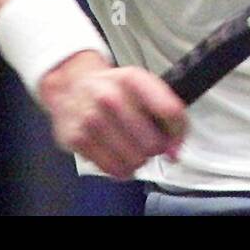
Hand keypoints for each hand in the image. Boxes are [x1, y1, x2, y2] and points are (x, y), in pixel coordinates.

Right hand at [38, 50, 188, 179]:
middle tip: (148, 141)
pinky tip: (118, 155)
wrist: (71, 87)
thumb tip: (174, 151)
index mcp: (132, 79)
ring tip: (131, 147)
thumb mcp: (141, 86)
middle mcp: (111, 97)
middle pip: (153, 143)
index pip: (170, 111)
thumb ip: (166, 112)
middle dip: (156, 148)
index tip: (175, 141)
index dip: (179, 132)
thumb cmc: (112, 89)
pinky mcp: (78, 140)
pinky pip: (114, 170)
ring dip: (139, 159)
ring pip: (136, 160)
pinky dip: (122, 168)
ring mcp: (92, 119)